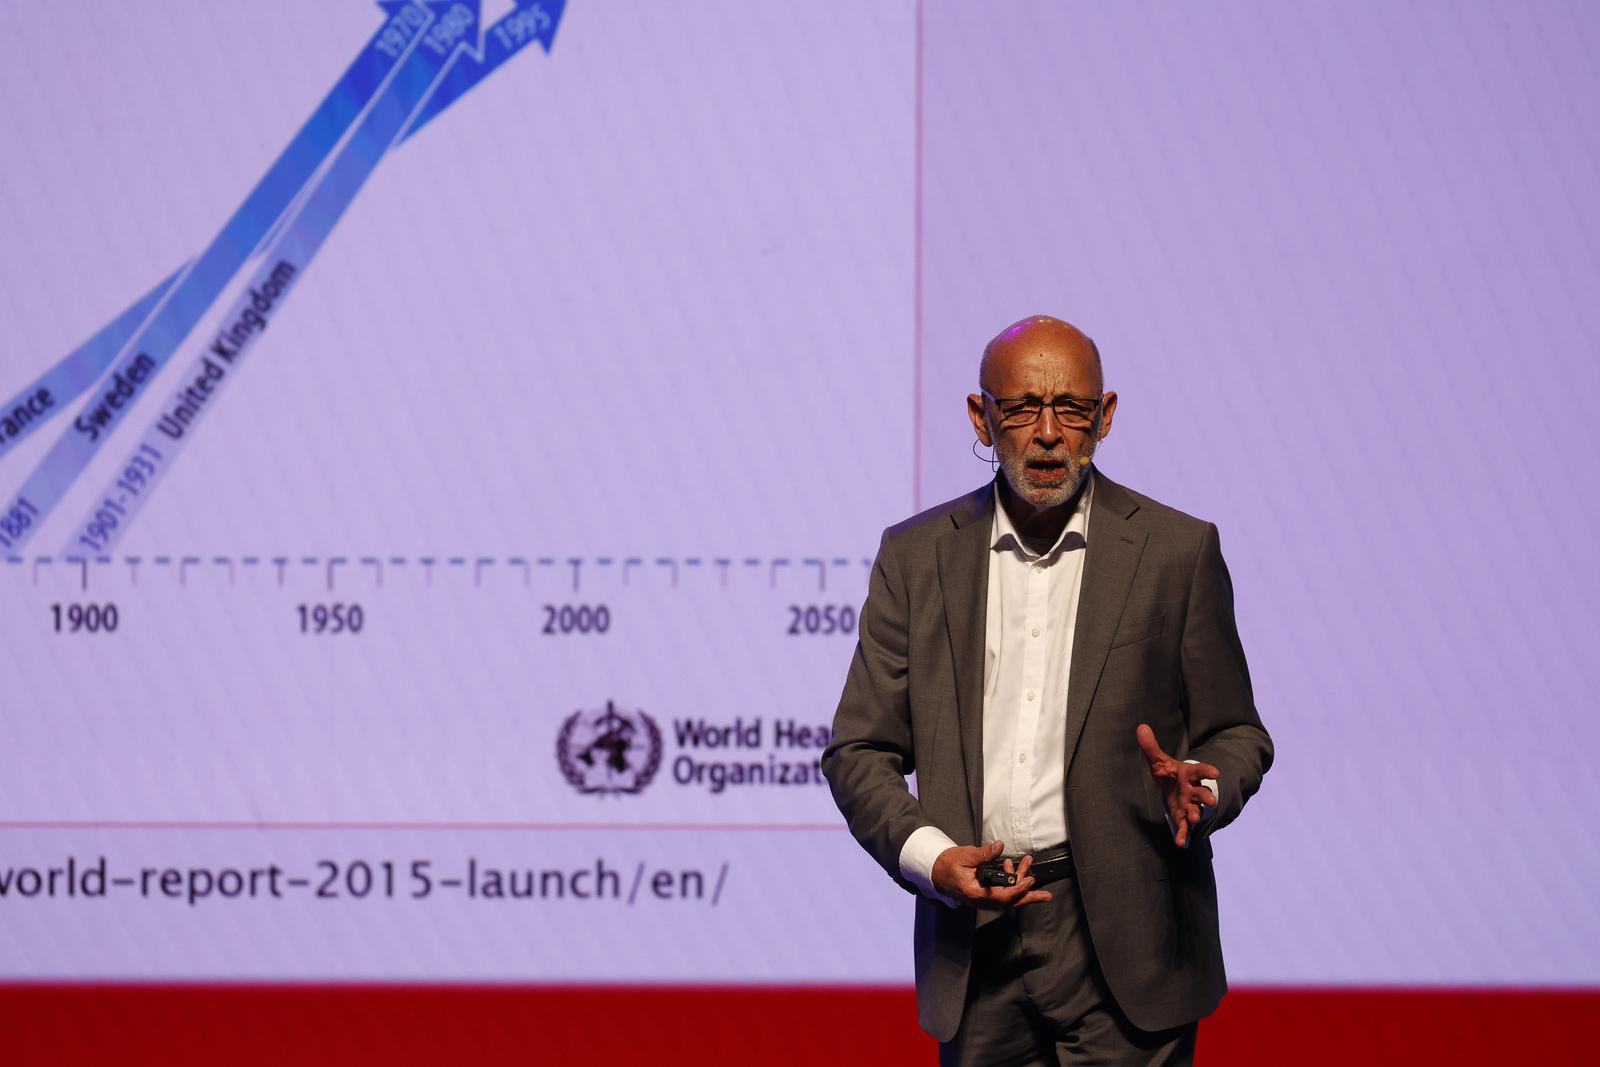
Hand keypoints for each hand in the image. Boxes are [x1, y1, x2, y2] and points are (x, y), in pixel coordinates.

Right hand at [931, 841, 1052, 909]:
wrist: (935, 871)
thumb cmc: (947, 864)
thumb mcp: (965, 856)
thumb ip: (984, 853)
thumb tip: (999, 846)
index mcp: (975, 893)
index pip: (1002, 896)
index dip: (1018, 889)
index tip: (1029, 880)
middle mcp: (981, 900)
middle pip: (1009, 902)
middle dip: (1029, 897)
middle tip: (1046, 896)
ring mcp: (983, 899)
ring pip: (1008, 897)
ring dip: (1021, 884)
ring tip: (1028, 866)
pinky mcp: (985, 895)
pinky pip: (1002, 893)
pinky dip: (1011, 882)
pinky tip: (1011, 867)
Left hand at [1136, 723, 1219, 847]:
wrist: (1174, 789)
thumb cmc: (1170, 774)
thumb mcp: (1159, 761)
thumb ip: (1151, 747)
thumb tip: (1141, 727)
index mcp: (1188, 775)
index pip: (1200, 771)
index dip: (1207, 771)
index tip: (1216, 772)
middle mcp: (1192, 791)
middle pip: (1202, 793)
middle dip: (1206, 797)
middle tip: (1211, 801)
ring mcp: (1190, 805)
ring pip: (1196, 810)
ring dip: (1196, 815)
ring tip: (1194, 819)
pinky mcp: (1183, 817)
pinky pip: (1185, 827)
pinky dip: (1184, 835)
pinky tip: (1182, 843)